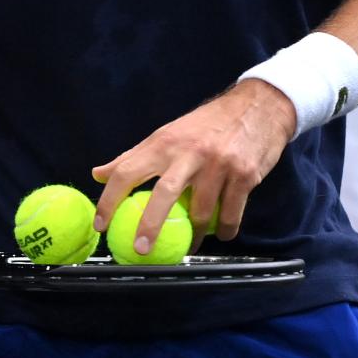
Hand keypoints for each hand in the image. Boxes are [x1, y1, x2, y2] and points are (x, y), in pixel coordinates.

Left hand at [90, 79, 294, 253]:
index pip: (128, 170)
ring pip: (201, 213)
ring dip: (195, 236)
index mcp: (165, 141)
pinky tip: (221, 233)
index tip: (101, 224)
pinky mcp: (244, 176)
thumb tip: (98, 174)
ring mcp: (219, 164)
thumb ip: (134, 156)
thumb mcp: (169, 133)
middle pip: (163, 194)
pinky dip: (224, 230)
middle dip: (149, 226)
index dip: (109, 199)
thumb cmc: (208, 124)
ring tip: (190, 243)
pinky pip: (230, 216)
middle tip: (141, 250)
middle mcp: (190, 152)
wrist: (259, 107)